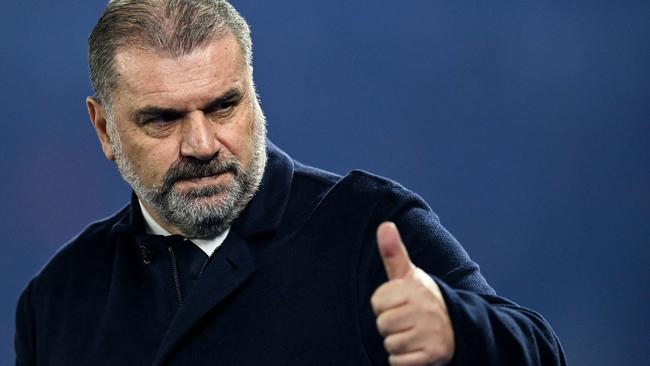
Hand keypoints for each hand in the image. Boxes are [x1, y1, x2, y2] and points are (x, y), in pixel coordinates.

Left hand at [371, 222, 454, 365]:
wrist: (458, 326)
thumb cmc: (422, 298)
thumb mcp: (409, 275)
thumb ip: (393, 252)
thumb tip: (384, 225)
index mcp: (416, 287)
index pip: (377, 302)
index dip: (384, 305)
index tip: (399, 303)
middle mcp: (425, 309)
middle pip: (382, 325)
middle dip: (390, 326)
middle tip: (407, 320)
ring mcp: (430, 333)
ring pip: (390, 344)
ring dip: (397, 344)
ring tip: (413, 334)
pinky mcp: (433, 355)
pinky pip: (399, 362)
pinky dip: (403, 360)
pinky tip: (416, 349)